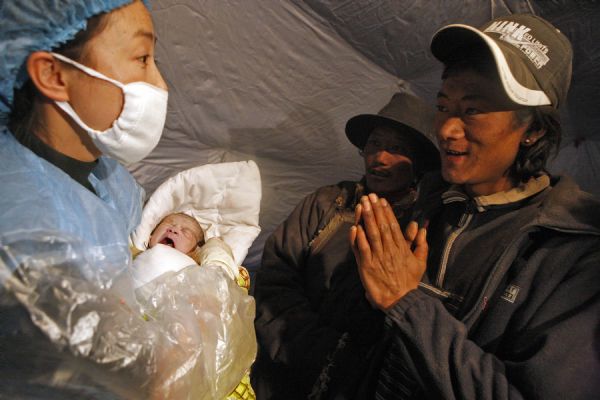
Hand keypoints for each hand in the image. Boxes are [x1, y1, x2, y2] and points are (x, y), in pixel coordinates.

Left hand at [349, 193, 427, 310]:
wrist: (401, 301)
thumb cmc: (410, 282)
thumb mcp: (420, 262)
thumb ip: (421, 244)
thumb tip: (422, 229)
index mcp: (401, 248)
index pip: (393, 225)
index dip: (386, 212)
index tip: (382, 200)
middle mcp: (389, 250)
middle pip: (381, 226)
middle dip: (375, 210)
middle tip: (369, 196)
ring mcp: (378, 258)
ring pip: (372, 234)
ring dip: (366, 218)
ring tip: (362, 205)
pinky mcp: (368, 267)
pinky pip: (362, 250)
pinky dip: (358, 238)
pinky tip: (355, 227)